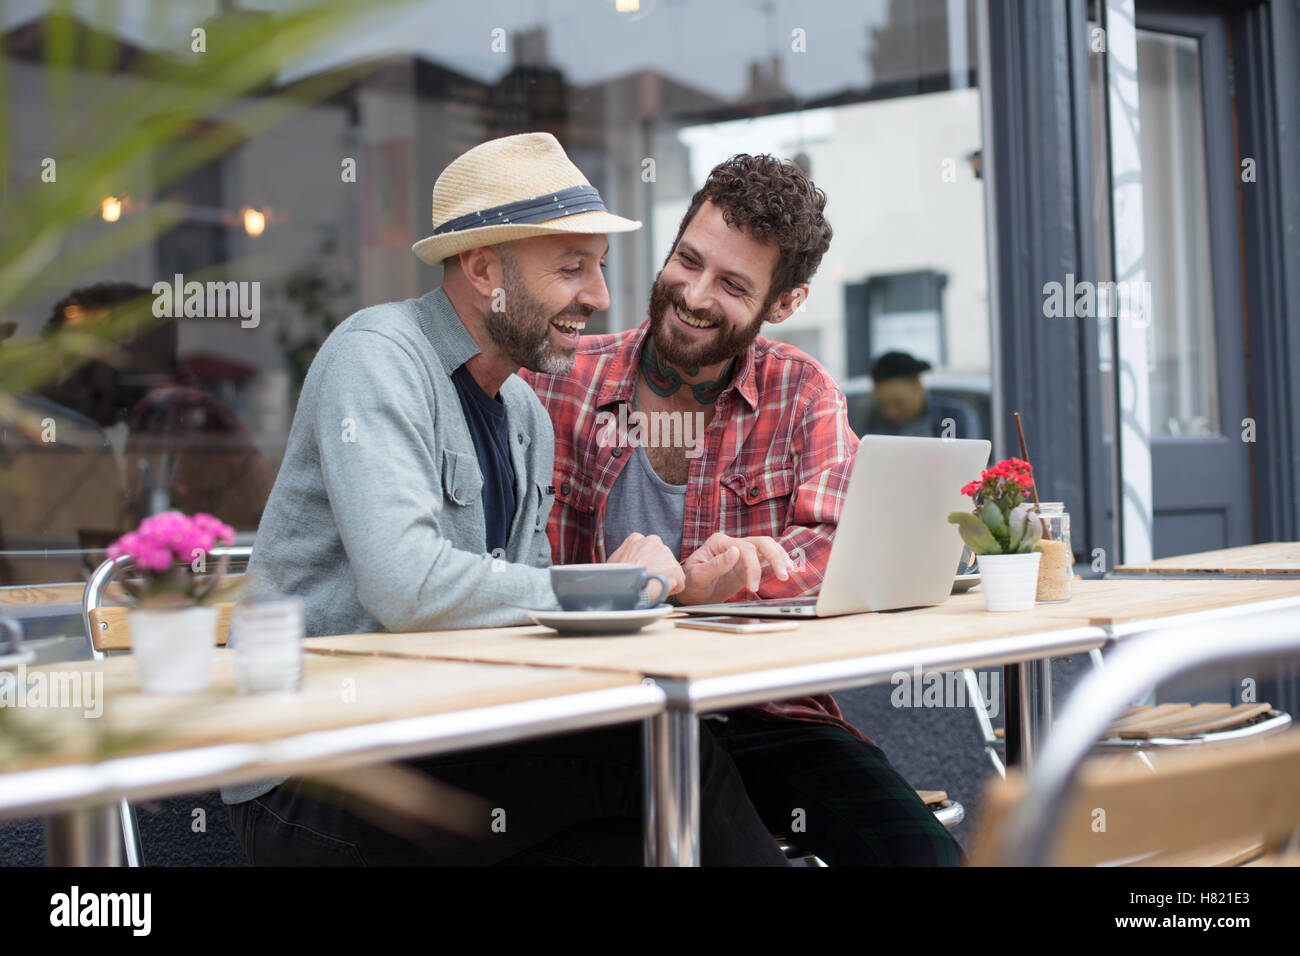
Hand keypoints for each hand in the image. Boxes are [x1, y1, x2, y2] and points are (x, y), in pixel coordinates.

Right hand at [606, 532, 685, 603]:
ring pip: (669, 570)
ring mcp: (667, 555)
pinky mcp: (676, 571)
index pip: (646, 549)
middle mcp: (654, 541)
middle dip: (656, 569)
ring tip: (651, 588)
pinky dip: (670, 590)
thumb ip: (625, 556)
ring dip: (663, 579)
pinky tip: (658, 592)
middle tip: (646, 581)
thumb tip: (627, 565)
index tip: (641, 572)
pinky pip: (676, 584)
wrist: (625, 588)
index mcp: (637, 538)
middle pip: (660, 558)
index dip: (644, 563)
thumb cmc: (615, 578)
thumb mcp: (614, 561)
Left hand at [676, 533, 792, 605]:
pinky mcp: (747, 564)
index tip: (753, 587)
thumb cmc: (690, 584)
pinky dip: (778, 562)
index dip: (753, 567)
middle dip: (775, 557)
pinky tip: (788, 570)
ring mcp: (741, 553)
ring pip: (767, 547)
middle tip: (784, 575)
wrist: (690, 592)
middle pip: (761, 543)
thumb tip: (734, 552)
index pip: (744, 549)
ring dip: (780, 558)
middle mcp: (732, 544)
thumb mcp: (697, 577)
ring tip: (789, 572)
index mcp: (720, 542)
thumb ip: (715, 565)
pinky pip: (766, 559)